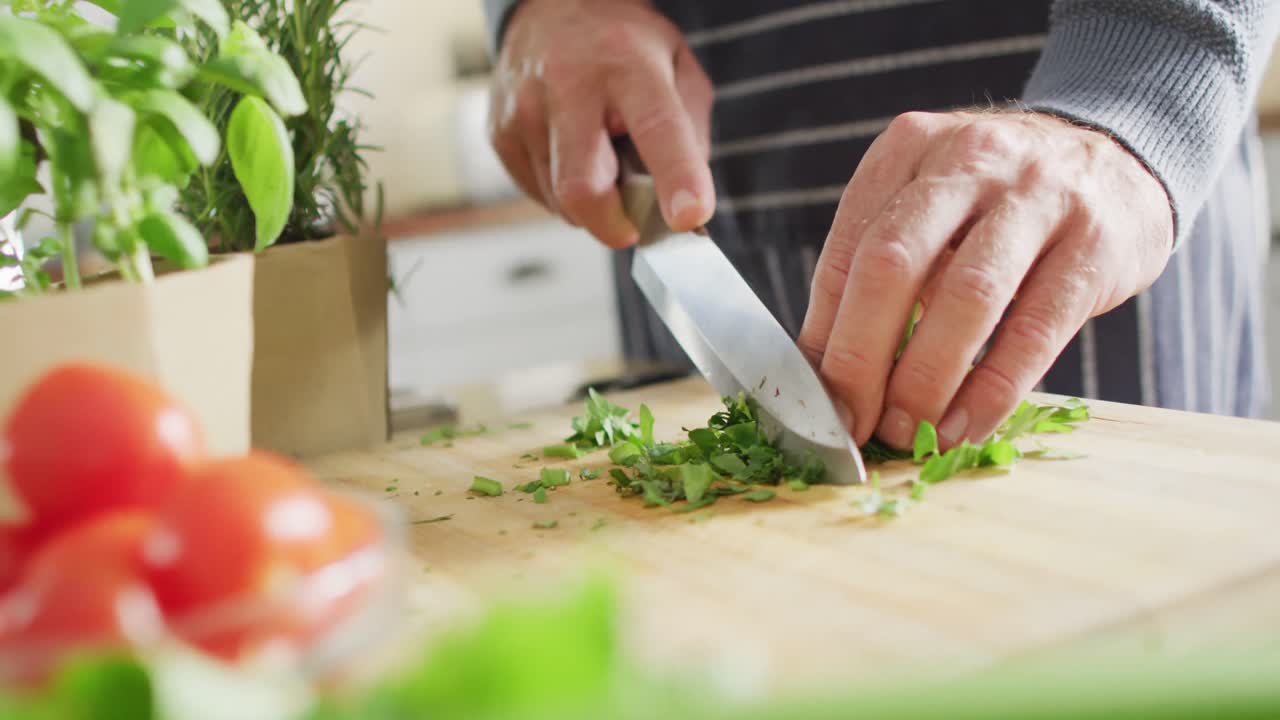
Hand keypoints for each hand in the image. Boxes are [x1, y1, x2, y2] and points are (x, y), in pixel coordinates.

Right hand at [487, 0, 714, 247]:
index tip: (689, 216)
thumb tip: (683, 203)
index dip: (676, 177)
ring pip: (560, 201)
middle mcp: (567, 85)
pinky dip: (564, 194)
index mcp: (628, 64)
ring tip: (601, 161)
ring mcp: (524, 110)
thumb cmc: (622, 48)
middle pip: (582, 186)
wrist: (552, 8)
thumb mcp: (678, 66)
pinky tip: (573, 157)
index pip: (656, 127)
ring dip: (592, 203)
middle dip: (612, 224)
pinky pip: (539, 195)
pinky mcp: (500, 134)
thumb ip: (692, 133)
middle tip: (633, 225)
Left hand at [797, 110, 1173, 449]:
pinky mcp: (1096, 243)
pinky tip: (967, 426)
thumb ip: (875, 272)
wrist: (1121, 158)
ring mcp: (1039, 195)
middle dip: (862, 357)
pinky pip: (1035, 329)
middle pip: (893, 265)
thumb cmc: (999, 201)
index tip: (818, 399)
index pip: (848, 251)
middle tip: (852, 422)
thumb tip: (821, 372)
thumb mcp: (930, 206)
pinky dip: (994, 388)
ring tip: (907, 431)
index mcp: (908, 148)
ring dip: (927, 379)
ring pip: (966, 296)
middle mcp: (969, 159)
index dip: (825, 335)